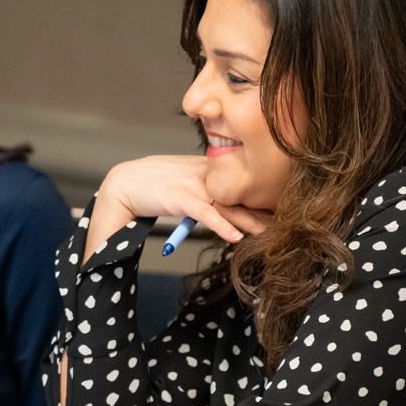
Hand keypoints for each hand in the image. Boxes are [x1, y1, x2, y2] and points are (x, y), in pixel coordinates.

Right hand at [82, 155, 267, 262]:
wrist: (122, 183)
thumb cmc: (151, 185)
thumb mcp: (183, 183)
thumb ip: (203, 189)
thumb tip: (221, 206)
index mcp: (205, 168)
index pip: (238, 183)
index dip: (258, 197)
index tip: (277, 209)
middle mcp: (203, 174)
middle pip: (238, 194)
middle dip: (261, 210)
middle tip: (282, 223)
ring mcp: (192, 184)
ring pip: (227, 205)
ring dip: (248, 221)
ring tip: (267, 234)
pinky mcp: (179, 197)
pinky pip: (206, 213)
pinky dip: (221, 226)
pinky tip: (235, 236)